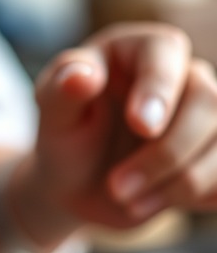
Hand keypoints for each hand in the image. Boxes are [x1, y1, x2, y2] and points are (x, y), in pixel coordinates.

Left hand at [19, 22, 216, 238]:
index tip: (141, 126)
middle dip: (164, 153)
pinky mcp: (216, 154)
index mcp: (139, 49)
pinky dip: (197, 196)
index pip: (166, 50)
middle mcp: (183, 75)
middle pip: (207, 101)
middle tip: (116, 187)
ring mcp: (207, 116)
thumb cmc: (64, 136)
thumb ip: (60, 90)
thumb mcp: (52, 114)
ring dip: (180, 183)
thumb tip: (79, 75)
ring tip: (125, 200)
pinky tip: (153, 203)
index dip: (159, 88)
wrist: (74, 182)